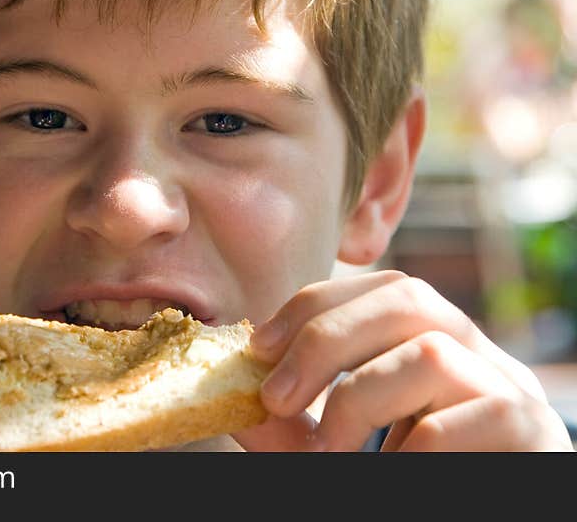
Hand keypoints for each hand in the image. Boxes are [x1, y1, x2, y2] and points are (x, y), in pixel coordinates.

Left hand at [234, 270, 573, 451]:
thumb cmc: (408, 480)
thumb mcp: (343, 449)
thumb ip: (296, 427)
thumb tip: (235, 396)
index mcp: (440, 345)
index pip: (385, 287)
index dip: (316, 305)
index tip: (260, 348)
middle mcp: (482, 357)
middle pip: (408, 298)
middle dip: (325, 338)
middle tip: (276, 397)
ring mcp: (513, 394)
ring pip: (430, 353)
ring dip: (357, 400)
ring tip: (329, 453)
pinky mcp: (531, 439)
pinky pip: (458, 424)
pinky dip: (403, 452)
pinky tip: (385, 473)